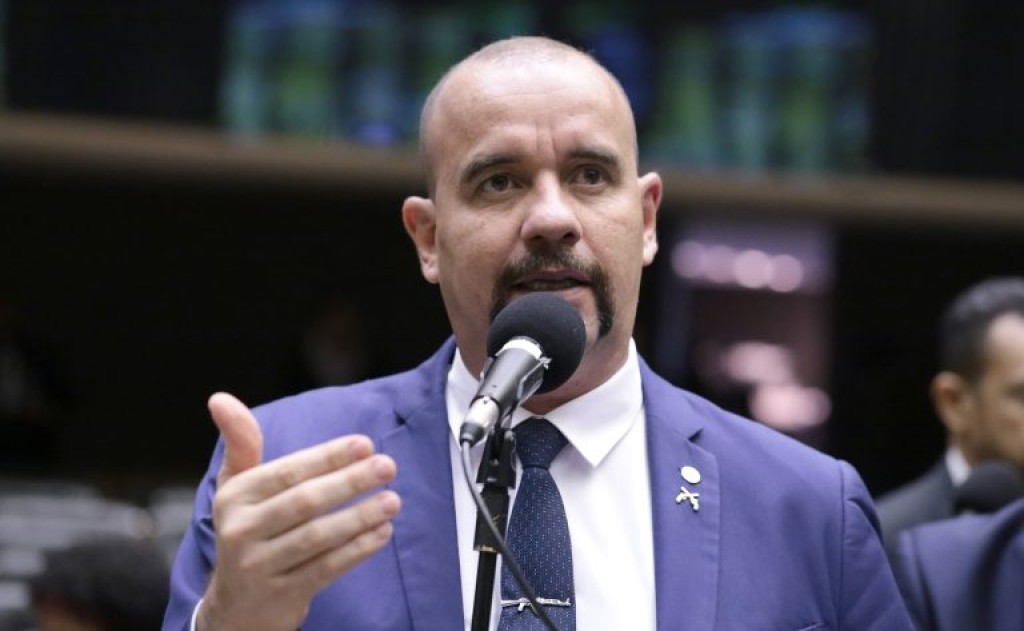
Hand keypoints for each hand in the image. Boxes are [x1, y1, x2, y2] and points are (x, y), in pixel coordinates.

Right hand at [197, 392, 399, 630]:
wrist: (236, 607)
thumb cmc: (247, 531)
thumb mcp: (236, 487)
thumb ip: (240, 442)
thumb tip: (220, 398)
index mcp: (235, 498)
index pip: (287, 472)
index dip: (328, 457)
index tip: (365, 444)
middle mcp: (242, 532)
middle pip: (305, 502)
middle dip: (350, 482)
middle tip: (387, 466)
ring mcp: (261, 567)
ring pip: (318, 537)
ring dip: (360, 517)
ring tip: (392, 500)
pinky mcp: (283, 596)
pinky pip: (326, 568)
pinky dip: (357, 550)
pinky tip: (382, 533)